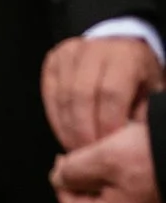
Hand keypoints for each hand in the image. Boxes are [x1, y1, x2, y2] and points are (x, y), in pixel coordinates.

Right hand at [44, 30, 165, 152]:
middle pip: (81, 95)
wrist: (121, 47)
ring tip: (78, 150)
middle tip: (89, 155)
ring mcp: (70, 52)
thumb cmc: (139, 76)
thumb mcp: (151, 93)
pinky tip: (66, 135)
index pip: (110, 92)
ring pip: (63, 96)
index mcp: (124, 56)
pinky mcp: (53, 59)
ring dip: (68, 128)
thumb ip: (142, 114)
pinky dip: (56, 119)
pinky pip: (49, 94)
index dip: (107, 124)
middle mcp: (94, 49)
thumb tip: (128, 141)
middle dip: (84, 131)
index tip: (109, 148)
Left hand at [52, 110, 165, 202]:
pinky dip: (127, 185)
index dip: (61, 185)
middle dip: (85, 184)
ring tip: (110, 157)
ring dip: (106, 183)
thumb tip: (57, 179)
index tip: (63, 160)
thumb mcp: (105, 156)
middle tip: (86, 157)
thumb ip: (75, 170)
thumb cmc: (154, 155)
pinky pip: (137, 201)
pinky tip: (132, 164)